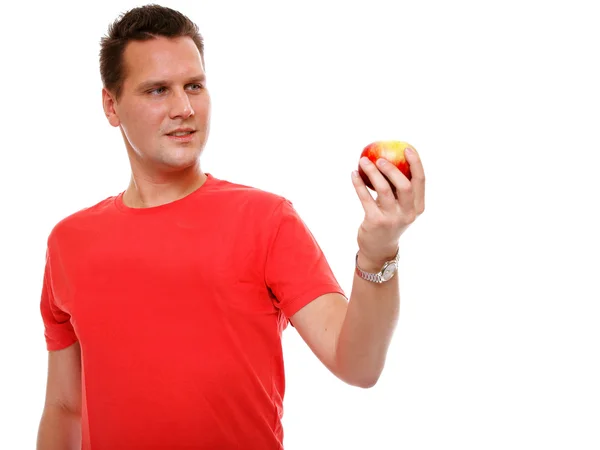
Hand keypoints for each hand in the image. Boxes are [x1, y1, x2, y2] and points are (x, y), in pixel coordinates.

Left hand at [351, 147, 425, 269]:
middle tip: (380, 158)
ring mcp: (392, 219)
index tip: (407, 148)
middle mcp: (408, 214)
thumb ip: (399, 188)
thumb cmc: (389, 221)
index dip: (416, 163)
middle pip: (405, 186)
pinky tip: (353, 174)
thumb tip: (390, 158)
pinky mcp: (375, 222)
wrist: (378, 249)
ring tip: (363, 161)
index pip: (420, 181)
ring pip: (383, 190)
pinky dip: (358, 184)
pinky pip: (366, 198)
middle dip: (393, 169)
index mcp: (418, 207)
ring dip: (372, 173)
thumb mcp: (400, 207)